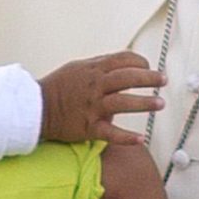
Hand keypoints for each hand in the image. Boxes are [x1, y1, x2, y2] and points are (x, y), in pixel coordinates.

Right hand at [37, 51, 163, 145]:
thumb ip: (100, 66)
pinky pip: (111, 133)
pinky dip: (126, 137)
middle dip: (149, 78)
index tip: (149, 67)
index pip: (123, 60)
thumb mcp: (77, 68)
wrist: (36, 108)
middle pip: (127, 78)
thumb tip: (123, 65)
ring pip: (123, 102)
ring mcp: (92, 107)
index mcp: (93, 70)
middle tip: (163, 80)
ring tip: (160, 103)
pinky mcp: (88, 127)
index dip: (140, 62)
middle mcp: (95, 86)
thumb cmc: (58, 87)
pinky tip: (141, 139)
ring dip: (144, 103)